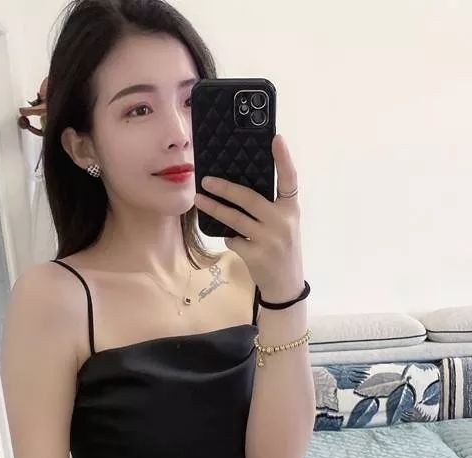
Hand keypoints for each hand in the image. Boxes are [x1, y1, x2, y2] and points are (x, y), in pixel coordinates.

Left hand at [193, 133, 303, 300]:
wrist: (286, 286)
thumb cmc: (282, 250)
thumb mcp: (284, 225)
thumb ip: (270, 208)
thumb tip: (237, 190)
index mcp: (291, 209)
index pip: (290, 179)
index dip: (284, 159)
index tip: (276, 138)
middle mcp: (283, 222)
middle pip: (249, 198)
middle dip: (225, 188)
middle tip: (206, 180)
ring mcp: (270, 240)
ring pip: (235, 219)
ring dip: (214, 208)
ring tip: (199, 200)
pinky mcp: (257, 255)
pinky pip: (233, 239)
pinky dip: (228, 237)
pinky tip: (231, 239)